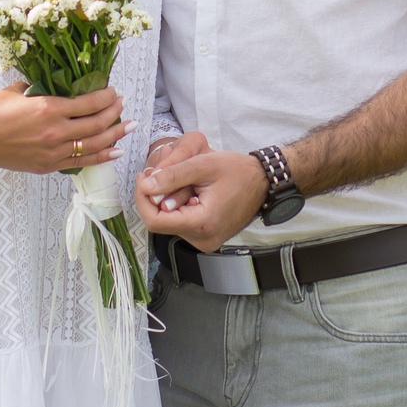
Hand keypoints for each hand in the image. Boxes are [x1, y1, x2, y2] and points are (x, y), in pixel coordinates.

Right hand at [0, 82, 125, 173]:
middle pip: (96, 124)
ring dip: (115, 135)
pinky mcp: (47, 166)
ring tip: (129, 127)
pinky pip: (81, 162)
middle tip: (123, 105)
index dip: (106, 97)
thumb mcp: (18, 90)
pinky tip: (114, 151)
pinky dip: (101, 156)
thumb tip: (62, 84)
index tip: (114, 91)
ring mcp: (52, 153)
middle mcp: (54, 132)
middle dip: (115, 113)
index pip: (89, 103)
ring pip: (94, 145)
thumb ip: (43, 88)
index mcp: (48, 108)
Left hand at [133, 147, 268, 251]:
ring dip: (168, 199)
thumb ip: (172, 175)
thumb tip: (146, 185)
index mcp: (202, 224)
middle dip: (157, 195)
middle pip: (161, 221)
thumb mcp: (204, 165)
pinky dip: (179, 206)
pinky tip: (191, 190)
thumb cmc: (239, 171)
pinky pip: (182, 223)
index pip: (155, 221)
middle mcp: (202, 240)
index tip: (143, 178)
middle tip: (161, 172)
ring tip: (183, 179)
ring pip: (170, 222)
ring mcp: (205, 242)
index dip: (143, 199)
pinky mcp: (206, 238)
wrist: (264, 182)